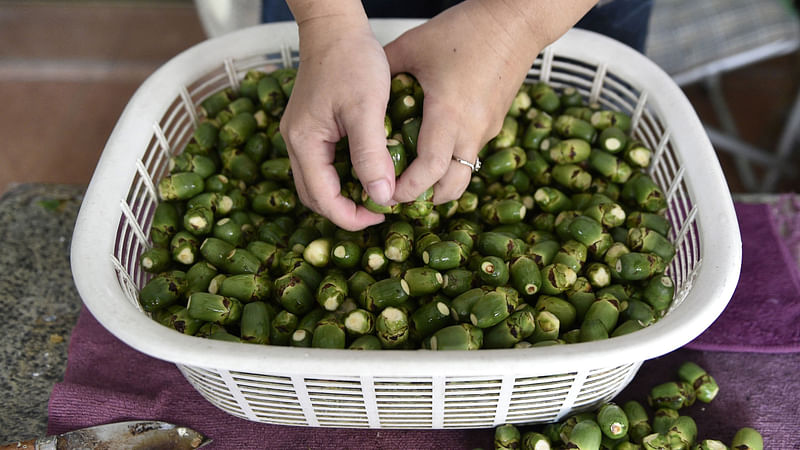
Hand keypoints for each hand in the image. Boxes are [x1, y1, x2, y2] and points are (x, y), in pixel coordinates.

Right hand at [280, 6, 394, 230]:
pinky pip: (325, 163)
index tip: (383, 214)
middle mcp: (296, 143)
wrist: (335, 25)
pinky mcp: (312, 127)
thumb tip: (382, 197)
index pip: (322, 199)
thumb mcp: (367, 108)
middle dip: (346, 210)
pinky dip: (345, 175)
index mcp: (304, 142)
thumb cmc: (351, 60)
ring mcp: (302, 135)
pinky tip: (370, 169)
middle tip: (381, 209)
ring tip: (378, 193)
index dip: (351, 216)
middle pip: (315, 195)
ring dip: (346, 193)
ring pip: (319, 181)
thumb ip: (371, 154)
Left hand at [384, 0, 595, 203]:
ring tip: (414, 180)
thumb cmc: (465, 29)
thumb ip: (384, 72)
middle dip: (424, 198)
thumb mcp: (412, 47)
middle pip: (451, 187)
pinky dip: (451, 162)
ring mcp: (488, 129)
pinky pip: (471, 154)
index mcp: (449, 113)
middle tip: (399, 196)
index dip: (406, 189)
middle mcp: (472, 129)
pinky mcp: (495, 124)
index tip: (387, 193)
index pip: (428, 171)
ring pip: (464, 174)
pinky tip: (432, 150)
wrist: (516, 20)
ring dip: (440, 183)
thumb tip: (361, 95)